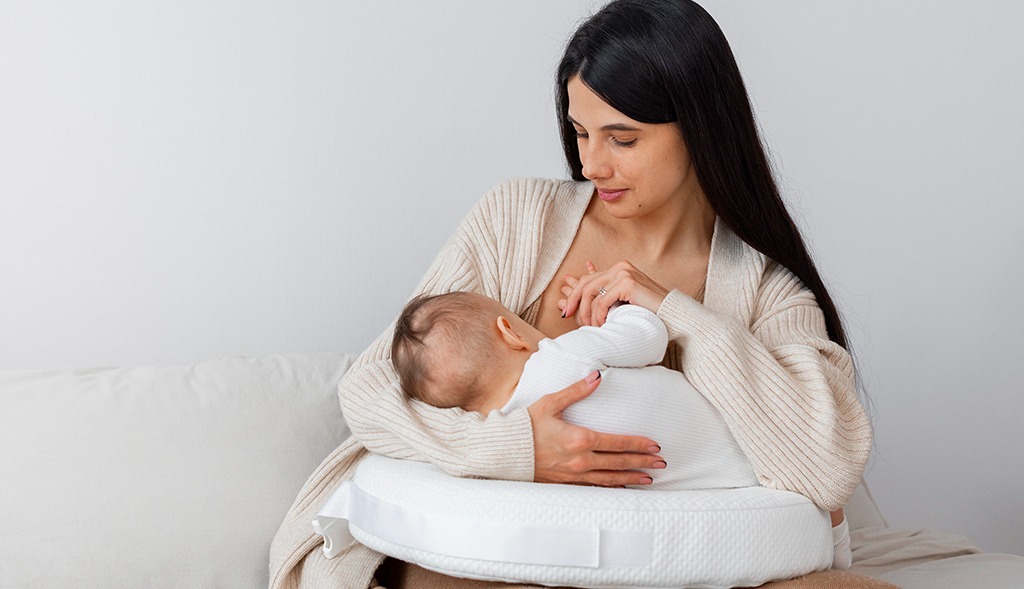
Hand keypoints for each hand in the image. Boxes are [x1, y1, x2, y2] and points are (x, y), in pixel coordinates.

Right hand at [528, 371, 664, 486]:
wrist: (505, 451)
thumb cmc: (526, 425)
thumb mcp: (550, 403)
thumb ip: (576, 391)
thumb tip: (597, 376)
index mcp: (579, 439)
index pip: (617, 442)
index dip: (638, 444)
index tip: (655, 445)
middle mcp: (580, 460)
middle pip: (618, 462)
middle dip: (642, 463)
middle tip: (661, 464)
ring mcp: (574, 474)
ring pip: (610, 478)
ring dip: (631, 478)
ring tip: (648, 479)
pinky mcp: (566, 482)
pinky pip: (594, 487)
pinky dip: (611, 487)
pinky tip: (621, 487)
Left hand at [559, 261, 668, 326]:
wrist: (672, 315)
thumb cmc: (649, 312)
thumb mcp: (622, 303)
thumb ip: (605, 299)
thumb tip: (579, 305)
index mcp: (619, 269)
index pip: (588, 279)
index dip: (574, 295)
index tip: (566, 311)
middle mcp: (620, 267)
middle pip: (585, 284)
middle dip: (574, 302)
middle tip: (567, 316)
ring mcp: (624, 273)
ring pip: (591, 294)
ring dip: (588, 313)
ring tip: (592, 327)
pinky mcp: (627, 283)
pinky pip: (602, 301)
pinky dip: (599, 315)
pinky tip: (603, 325)